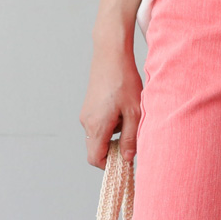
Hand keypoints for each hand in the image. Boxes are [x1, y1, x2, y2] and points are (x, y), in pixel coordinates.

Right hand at [79, 40, 143, 169]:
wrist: (110, 54)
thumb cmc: (124, 80)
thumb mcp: (134, 112)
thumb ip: (130, 138)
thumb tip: (127, 158)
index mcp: (97, 126)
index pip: (95, 159)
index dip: (109, 165)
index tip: (124, 160)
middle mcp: (87, 123)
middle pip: (96, 149)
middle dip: (113, 150)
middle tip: (130, 139)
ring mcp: (86, 114)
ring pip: (99, 137)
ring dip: (113, 135)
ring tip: (128, 117)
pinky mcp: (89, 107)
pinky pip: (98, 125)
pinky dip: (110, 124)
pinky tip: (121, 109)